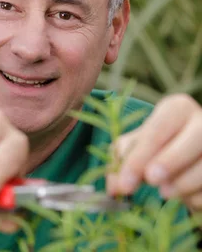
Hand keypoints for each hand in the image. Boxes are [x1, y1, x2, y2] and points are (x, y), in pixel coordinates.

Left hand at [108, 94, 201, 211]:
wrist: (187, 155)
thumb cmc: (156, 146)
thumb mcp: (136, 144)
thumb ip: (122, 160)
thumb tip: (114, 187)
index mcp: (176, 109)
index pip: (156, 131)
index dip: (138, 159)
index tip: (125, 183)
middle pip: (191, 141)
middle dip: (169, 163)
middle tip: (151, 181)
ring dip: (183, 184)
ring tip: (165, 193)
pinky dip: (196, 197)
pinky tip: (185, 197)